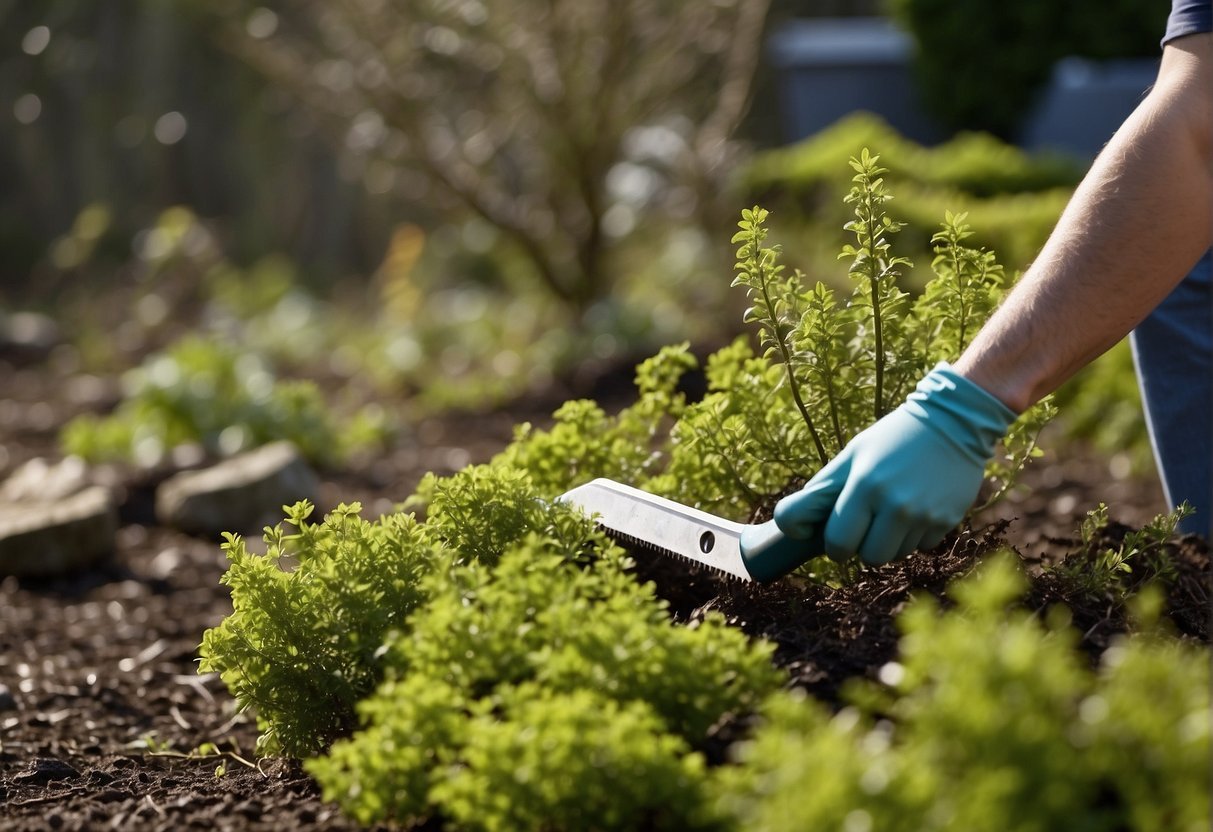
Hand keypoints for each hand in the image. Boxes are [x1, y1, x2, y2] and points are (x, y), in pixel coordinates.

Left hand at [773, 363, 1016, 564]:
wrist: (953, 422)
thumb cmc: (892, 438)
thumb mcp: (853, 454)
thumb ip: (823, 489)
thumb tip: (789, 523)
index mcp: (865, 485)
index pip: (839, 543)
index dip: (835, 545)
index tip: (838, 537)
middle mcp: (896, 504)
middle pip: (869, 557)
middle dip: (862, 547)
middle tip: (865, 527)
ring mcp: (925, 514)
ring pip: (895, 556)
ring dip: (888, 542)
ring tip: (892, 512)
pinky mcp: (947, 520)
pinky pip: (921, 546)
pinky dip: (914, 535)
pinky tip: (917, 507)